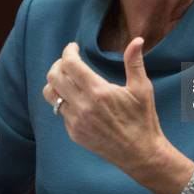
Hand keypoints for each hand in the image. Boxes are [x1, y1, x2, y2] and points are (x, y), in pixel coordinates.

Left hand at [43, 38, 165, 174]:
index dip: (68, 51)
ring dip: (56, 82)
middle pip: (54, 77)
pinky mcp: (74, 133)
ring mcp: (76, 121)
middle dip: (59, 64)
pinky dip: (64, 100)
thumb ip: (134, 62)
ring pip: (51, 95)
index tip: (73, 47)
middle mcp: (82, 106)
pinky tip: (78, 99)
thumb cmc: (143, 119)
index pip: (70, 64)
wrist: (140, 153)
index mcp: (98, 91)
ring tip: (67, 78)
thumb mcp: (142, 88)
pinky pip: (60, 111)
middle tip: (69, 61)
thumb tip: (137, 40)